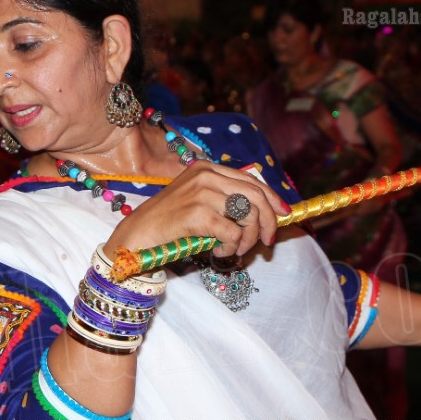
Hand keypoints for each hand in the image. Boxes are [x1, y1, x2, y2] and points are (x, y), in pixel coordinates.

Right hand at [104, 162, 287, 260]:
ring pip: (248, 215)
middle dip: (268, 222)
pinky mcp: (198, 214)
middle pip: (255, 195)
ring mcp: (201, 193)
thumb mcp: (197, 201)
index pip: (251, 179)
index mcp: (206, 167)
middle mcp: (205, 175)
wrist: (137, 235)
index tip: (283, 215)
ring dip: (248, 239)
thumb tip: (261, 213)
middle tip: (267, 243)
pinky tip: (218, 251)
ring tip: (235, 250)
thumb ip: (224, 200)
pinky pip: (233, 233)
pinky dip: (231, 247)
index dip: (272, 198)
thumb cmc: (168, 223)